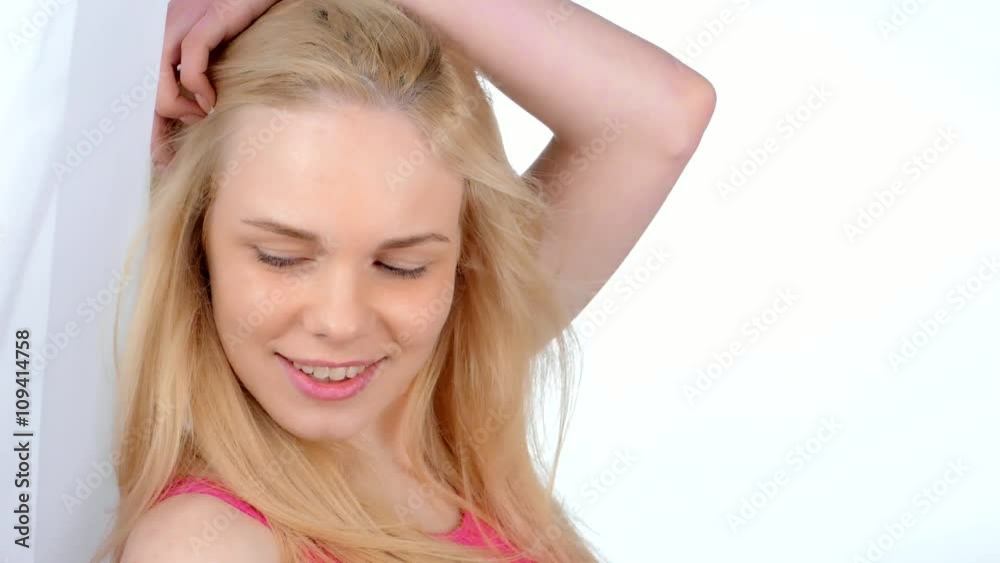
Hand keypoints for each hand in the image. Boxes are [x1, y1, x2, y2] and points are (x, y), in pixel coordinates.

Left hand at [151, 0, 280, 169]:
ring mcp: (186, 23)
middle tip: (173, 156)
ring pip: (160, 75)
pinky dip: (197, 83)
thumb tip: (203, 117)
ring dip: (179, 106)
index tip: (161, 158)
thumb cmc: (253, 22)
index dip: (151, 125)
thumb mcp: (225, 58)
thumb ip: (209, 82)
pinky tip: (212, 99)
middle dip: (155, 127)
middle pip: (146, 86)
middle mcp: (170, 31)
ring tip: (202, 115)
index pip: (150, 89)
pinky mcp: (209, 18)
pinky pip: (191, 56)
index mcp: (171, 40)